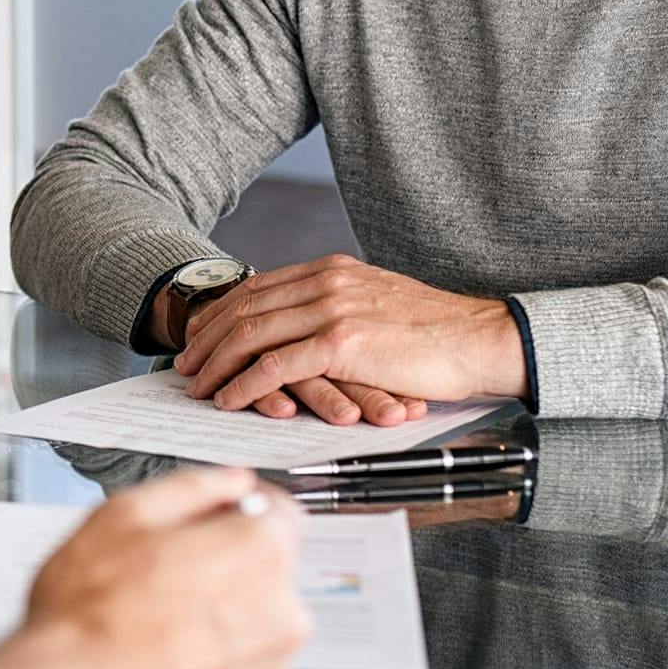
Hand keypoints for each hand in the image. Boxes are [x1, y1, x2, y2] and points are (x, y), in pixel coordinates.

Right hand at [19, 468, 309, 668]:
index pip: (281, 512)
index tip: (218, 512)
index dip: (242, 506)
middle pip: (267, 570)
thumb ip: (191, 488)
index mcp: (257, 554)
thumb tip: (227, 482)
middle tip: (166, 569)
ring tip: (157, 620)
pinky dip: (213, 662)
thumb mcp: (123, 515)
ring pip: (254, 623)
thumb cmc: (88, 614)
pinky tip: (165, 657)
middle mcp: (280, 615)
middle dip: (226, 562)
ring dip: (221, 615)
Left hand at [175, 255, 526, 421]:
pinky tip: (232, 399)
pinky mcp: (342, 343)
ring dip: (218, 364)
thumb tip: (302, 328)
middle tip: (185, 365)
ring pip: (251, 334)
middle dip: (207, 339)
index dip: (221, 313)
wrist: (482, 339)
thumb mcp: (375, 304)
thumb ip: (336, 307)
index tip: (200, 335)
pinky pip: (276, 365)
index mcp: (330, 270)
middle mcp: (324, 281)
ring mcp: (331, 309)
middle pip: (244, 308)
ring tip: (198, 387)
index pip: (257, 288)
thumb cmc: (436, 333)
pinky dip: (246, 384)